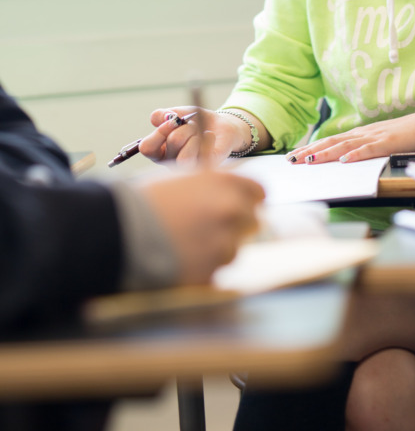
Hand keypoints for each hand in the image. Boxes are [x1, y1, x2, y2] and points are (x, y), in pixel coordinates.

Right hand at [137, 169, 264, 283]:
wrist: (118, 232)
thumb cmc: (144, 200)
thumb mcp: (182, 178)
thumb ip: (212, 183)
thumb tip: (228, 188)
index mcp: (224, 183)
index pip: (258, 191)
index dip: (250, 198)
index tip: (243, 205)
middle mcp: (230, 211)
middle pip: (252, 221)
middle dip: (237, 224)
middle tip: (212, 228)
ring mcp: (223, 245)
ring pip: (234, 248)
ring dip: (218, 248)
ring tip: (188, 245)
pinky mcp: (210, 274)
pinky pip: (215, 271)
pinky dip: (203, 269)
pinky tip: (181, 261)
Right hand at [138, 107, 252, 164]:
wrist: (220, 126)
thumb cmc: (195, 121)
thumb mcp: (179, 113)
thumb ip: (164, 114)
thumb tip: (156, 118)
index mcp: (158, 150)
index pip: (147, 148)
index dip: (159, 132)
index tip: (173, 119)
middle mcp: (170, 162)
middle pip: (172, 143)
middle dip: (185, 127)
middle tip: (191, 124)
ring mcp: (187, 168)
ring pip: (184, 156)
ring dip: (194, 135)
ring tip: (199, 131)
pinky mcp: (205, 168)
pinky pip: (203, 156)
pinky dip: (207, 139)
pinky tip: (210, 135)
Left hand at [287, 106, 414, 163]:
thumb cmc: (409, 134)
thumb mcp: (383, 141)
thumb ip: (366, 147)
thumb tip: (348, 158)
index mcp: (362, 133)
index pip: (332, 140)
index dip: (313, 147)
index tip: (295, 154)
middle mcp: (365, 133)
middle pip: (333, 141)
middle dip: (311, 150)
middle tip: (291, 160)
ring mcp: (377, 136)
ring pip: (346, 145)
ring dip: (326, 153)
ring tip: (309, 160)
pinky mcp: (389, 142)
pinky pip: (370, 150)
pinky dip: (356, 155)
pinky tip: (344, 160)